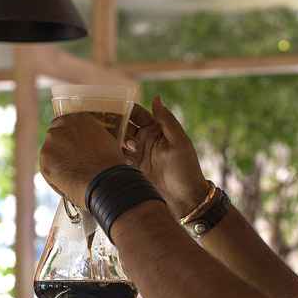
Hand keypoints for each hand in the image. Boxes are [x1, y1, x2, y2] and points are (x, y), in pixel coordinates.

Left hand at [39, 113, 126, 209]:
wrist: (105, 182)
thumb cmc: (111, 166)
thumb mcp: (106, 143)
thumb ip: (91, 139)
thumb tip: (88, 146)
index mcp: (81, 118)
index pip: (69, 125)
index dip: (71, 139)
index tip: (74, 150)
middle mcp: (64, 124)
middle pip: (56, 135)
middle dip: (61, 148)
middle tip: (71, 163)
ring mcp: (52, 139)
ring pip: (50, 152)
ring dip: (57, 162)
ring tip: (72, 177)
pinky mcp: (44, 157)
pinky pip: (47, 168)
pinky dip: (54, 176)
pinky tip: (68, 183)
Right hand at [123, 96, 210, 218]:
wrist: (185, 199)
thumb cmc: (187, 169)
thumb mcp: (180, 143)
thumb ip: (167, 121)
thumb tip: (157, 98)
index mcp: (157, 129)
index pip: (137, 114)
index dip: (126, 110)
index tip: (114, 109)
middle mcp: (146, 140)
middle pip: (124, 127)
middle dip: (116, 126)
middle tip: (110, 130)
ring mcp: (139, 154)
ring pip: (119, 142)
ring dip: (115, 141)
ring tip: (116, 145)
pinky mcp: (134, 169)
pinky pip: (119, 157)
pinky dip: (115, 155)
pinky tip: (115, 157)